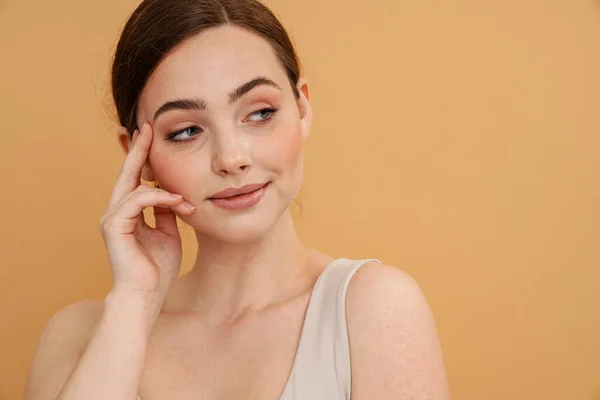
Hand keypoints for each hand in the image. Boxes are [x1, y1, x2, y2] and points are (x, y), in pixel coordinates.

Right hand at [99, 122, 195, 297]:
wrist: (146, 295)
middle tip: (146, 127)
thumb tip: (175, 193)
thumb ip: (168, 212)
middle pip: (127, 174)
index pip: (136, 180)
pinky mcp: (114, 225)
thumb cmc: (157, 269)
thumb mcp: (169, 233)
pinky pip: (138, 200)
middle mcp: (117, 212)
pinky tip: (179, 203)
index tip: (150, 136)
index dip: (143, 158)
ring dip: (167, 190)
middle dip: (139, 150)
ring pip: (136, 186)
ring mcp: (113, 218)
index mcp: (130, 213)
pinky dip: (160, 198)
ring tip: (187, 201)